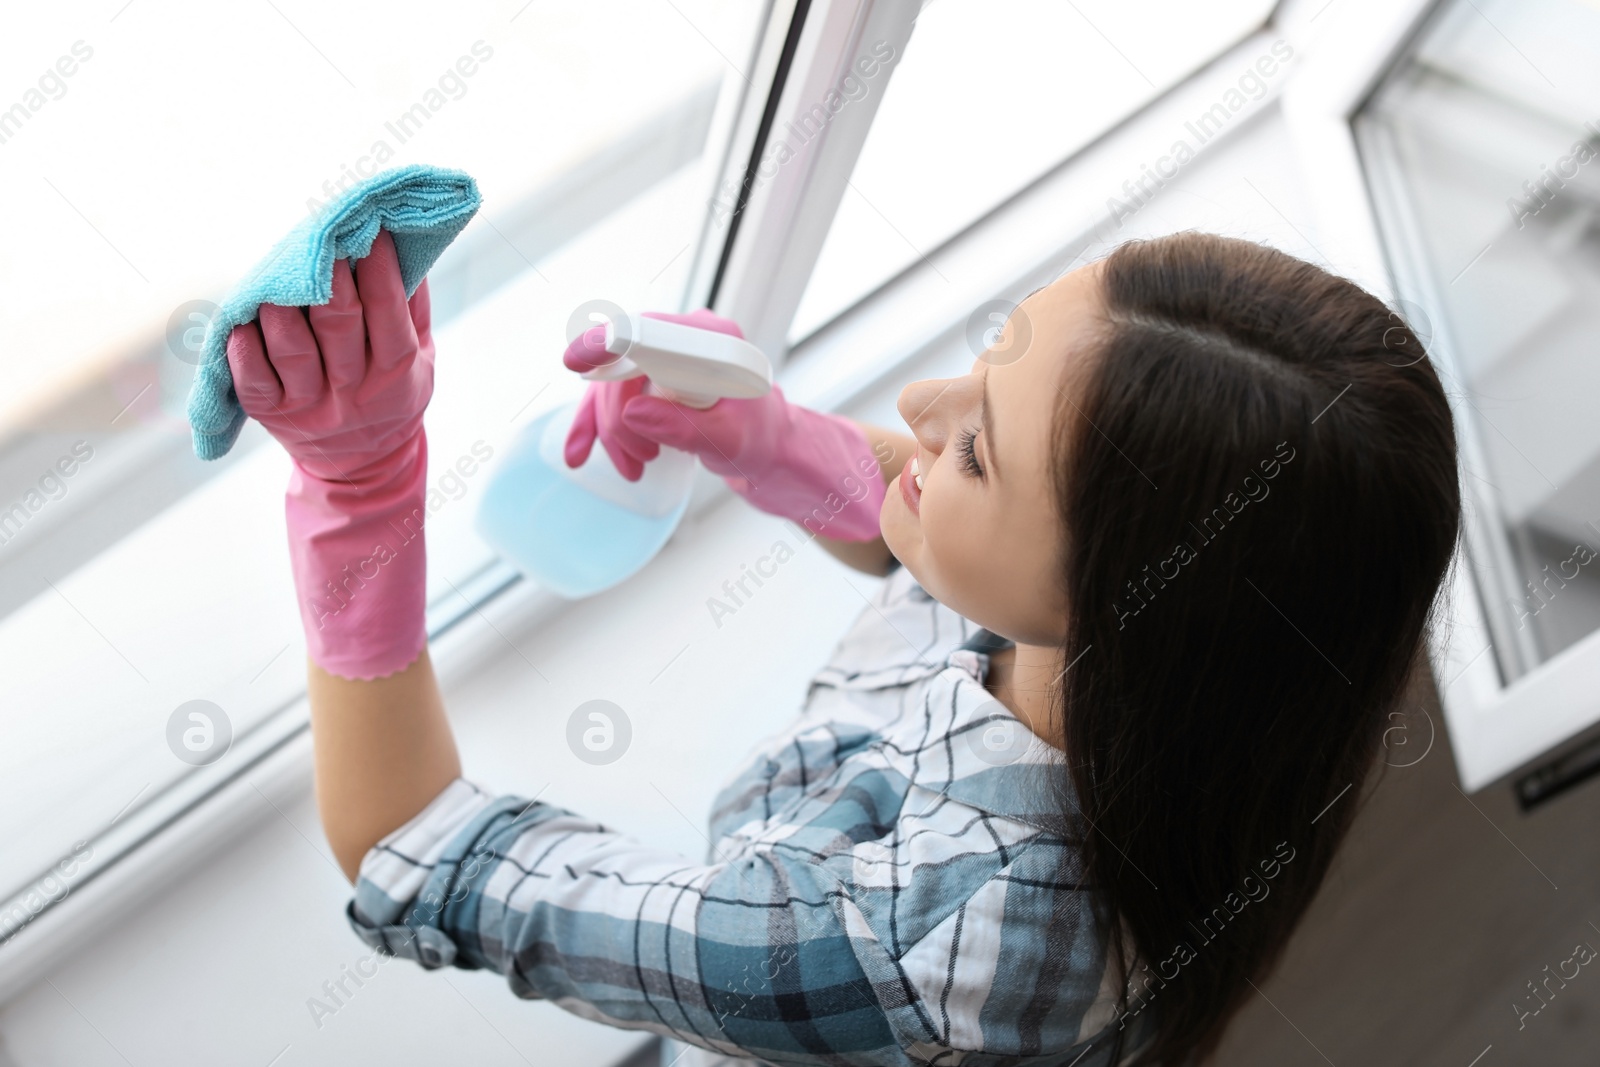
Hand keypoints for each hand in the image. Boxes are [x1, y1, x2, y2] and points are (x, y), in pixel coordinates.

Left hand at [227, 230, 432, 679]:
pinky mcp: (273, 415)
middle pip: (339, 326)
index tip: (371, 230)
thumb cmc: (393, 395)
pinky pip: (253, 382)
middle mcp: (354, 391)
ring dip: (282, 308)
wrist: (365, 466)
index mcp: (396, 373)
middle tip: (322, 240)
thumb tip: (407, 247)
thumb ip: (414, 308)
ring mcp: (311, 405)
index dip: (379, 269)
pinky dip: (243, 352)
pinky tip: (239, 322)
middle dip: (330, 277)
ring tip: (278, 276)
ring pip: (293, 351)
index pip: (388, 313)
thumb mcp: (422, 359)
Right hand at [561, 308, 884, 540]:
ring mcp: (667, 357)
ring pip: (613, 386)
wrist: (771, 453)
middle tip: (640, 460)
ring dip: (612, 432)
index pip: (648, 331)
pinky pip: (613, 397)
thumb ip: (685, 427)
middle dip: (620, 419)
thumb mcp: (729, 440)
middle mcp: (686, 339)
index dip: (608, 343)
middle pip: (625, 365)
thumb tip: (635, 413)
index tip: (576, 361)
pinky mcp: (654, 379)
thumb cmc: (760, 441)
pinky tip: (578, 455)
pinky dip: (595, 427)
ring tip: (634, 468)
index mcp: (712, 338)